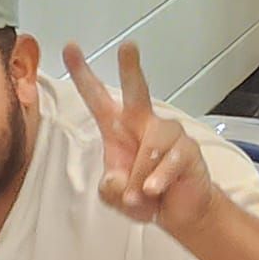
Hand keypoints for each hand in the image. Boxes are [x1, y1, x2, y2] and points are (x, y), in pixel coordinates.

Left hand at [63, 40, 216, 238]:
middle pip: (137, 91)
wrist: (179, 212)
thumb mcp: (115, 197)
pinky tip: (153, 190)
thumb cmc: (144, 195)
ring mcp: (169, 134)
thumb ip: (110, 190)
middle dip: (131, 68)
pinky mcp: (188, 149)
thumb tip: (116, 180)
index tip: (70, 48)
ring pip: (150, 145)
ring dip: (140, 175)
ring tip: (139, 195)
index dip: (83, 74)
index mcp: (118, 128)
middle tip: (127, 47)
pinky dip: (158, 180)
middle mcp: (144, 123)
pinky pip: (169, 161)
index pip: (97, 97)